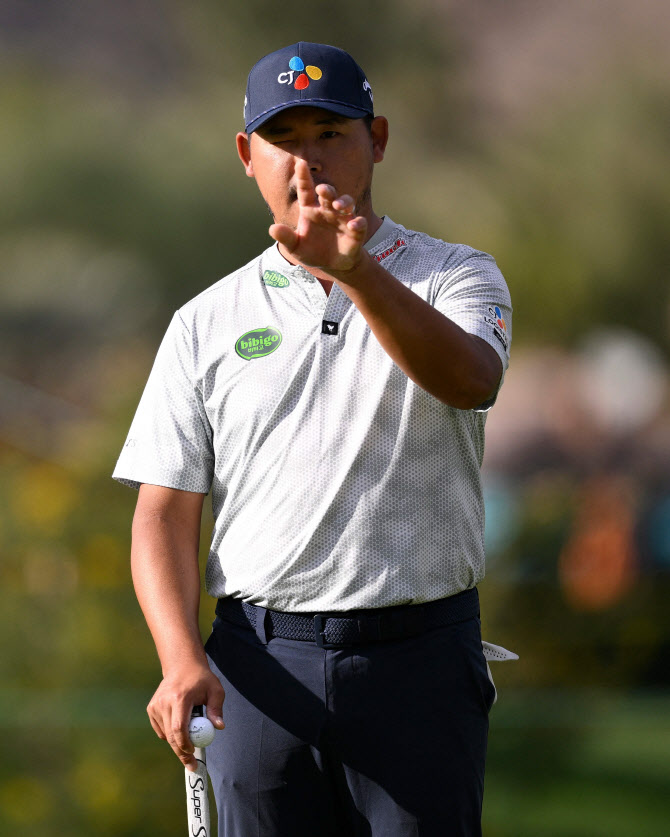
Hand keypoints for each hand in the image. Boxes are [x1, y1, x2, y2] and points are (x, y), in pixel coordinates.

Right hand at [147, 662, 224, 771]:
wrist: (182, 665)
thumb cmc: (202, 679)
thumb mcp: (215, 690)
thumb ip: (217, 709)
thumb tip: (219, 727)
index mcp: (180, 697)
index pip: (179, 728)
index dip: (185, 744)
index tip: (193, 753)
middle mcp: (164, 702)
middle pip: (171, 735)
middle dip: (181, 752)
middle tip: (191, 764)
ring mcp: (155, 705)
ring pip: (165, 734)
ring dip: (177, 742)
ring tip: (190, 738)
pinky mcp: (151, 708)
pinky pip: (161, 729)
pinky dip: (170, 734)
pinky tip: (179, 725)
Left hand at [269, 159, 367, 273]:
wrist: (332, 265)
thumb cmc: (312, 251)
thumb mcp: (295, 247)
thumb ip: (286, 238)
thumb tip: (272, 229)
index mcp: (310, 210)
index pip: (307, 190)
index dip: (304, 177)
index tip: (300, 163)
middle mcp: (327, 210)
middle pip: (328, 194)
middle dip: (327, 190)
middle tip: (322, 189)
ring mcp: (342, 219)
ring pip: (346, 203)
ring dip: (344, 202)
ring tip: (338, 206)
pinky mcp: (355, 231)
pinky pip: (359, 223)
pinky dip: (358, 223)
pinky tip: (353, 225)